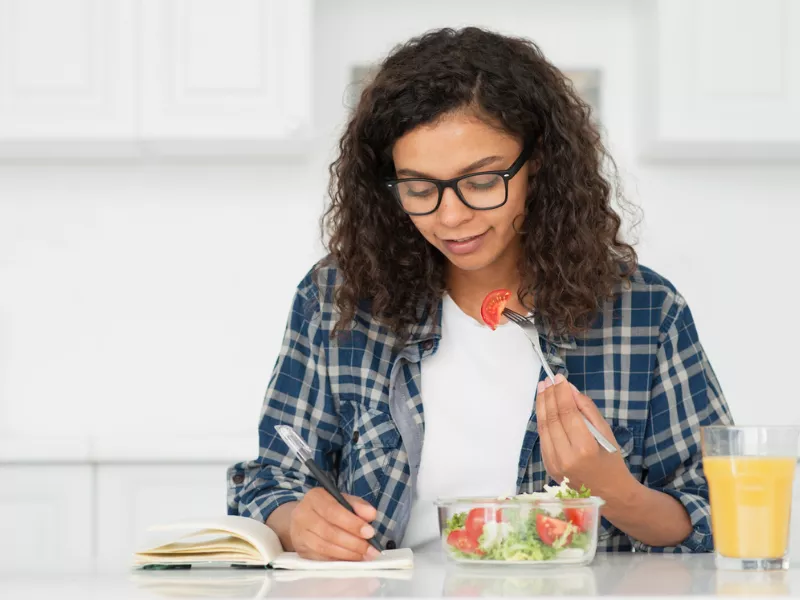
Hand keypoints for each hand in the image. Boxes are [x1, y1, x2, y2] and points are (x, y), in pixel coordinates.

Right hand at [288, 487, 379, 560]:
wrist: (302, 518)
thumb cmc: (326, 508)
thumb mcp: (342, 500)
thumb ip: (358, 505)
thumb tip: (371, 514)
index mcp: (315, 497)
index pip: (333, 511)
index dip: (352, 523)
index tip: (369, 532)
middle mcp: (303, 515)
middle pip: (329, 532)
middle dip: (353, 542)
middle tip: (370, 549)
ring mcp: (300, 534)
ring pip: (325, 547)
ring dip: (347, 554)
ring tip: (363, 555)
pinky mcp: (301, 550)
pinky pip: (321, 558)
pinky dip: (338, 560)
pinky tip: (351, 560)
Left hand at [536, 373, 631, 494]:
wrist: (609, 494)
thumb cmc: (612, 462)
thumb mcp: (606, 433)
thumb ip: (587, 410)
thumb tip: (570, 389)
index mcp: (585, 448)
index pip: (567, 413)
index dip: (561, 393)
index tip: (559, 378)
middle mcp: (566, 457)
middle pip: (552, 419)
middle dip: (548, 396)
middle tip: (547, 380)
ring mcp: (554, 464)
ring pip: (543, 428)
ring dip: (541, 406)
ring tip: (542, 389)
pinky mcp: (548, 466)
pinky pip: (543, 438)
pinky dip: (542, 421)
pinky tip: (543, 408)